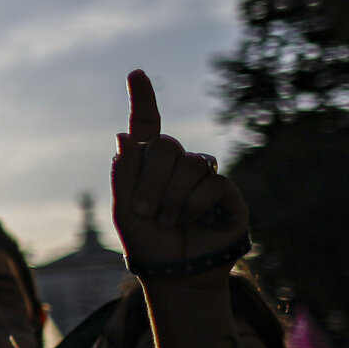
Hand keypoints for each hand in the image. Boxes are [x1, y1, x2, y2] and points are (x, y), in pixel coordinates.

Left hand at [111, 70, 247, 286]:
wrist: (176, 274)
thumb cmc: (148, 244)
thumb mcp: (125, 211)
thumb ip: (124, 175)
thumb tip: (123, 136)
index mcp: (148, 166)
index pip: (146, 127)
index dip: (142, 100)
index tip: (136, 74)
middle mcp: (177, 165)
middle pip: (165, 146)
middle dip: (150, 181)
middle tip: (145, 212)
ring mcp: (203, 176)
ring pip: (188, 164)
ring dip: (170, 199)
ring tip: (169, 222)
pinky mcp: (225, 191)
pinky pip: (209, 182)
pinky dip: (192, 205)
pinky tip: (192, 222)